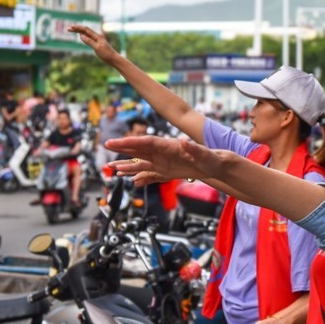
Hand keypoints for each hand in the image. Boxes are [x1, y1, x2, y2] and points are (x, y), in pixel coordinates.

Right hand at [68, 25, 120, 62]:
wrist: (113, 59)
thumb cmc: (106, 54)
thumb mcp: (97, 48)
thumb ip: (89, 41)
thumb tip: (81, 35)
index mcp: (97, 36)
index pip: (85, 30)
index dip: (77, 28)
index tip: (70, 28)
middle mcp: (97, 37)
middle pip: (85, 30)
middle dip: (77, 29)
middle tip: (68, 28)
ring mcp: (97, 40)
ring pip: (87, 34)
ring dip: (79, 31)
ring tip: (72, 30)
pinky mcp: (97, 44)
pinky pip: (89, 38)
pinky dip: (84, 36)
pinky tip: (81, 36)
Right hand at [107, 136, 227, 185]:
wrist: (217, 165)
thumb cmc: (212, 159)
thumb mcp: (205, 154)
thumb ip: (193, 149)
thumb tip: (183, 141)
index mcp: (169, 146)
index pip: (145, 142)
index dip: (129, 142)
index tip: (114, 142)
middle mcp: (164, 153)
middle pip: (139, 150)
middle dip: (122, 149)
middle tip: (106, 146)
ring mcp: (164, 163)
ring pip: (142, 164)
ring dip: (127, 166)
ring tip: (112, 169)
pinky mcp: (168, 172)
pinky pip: (151, 175)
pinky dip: (140, 178)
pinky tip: (132, 182)